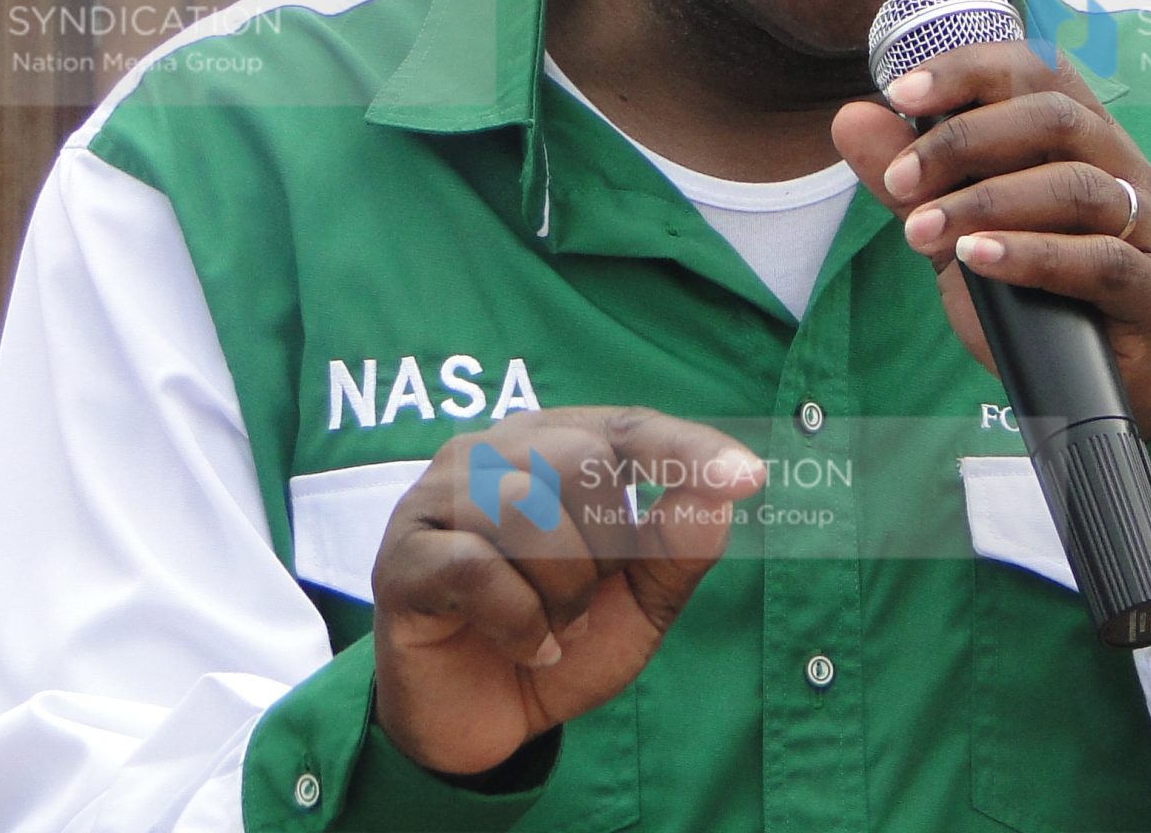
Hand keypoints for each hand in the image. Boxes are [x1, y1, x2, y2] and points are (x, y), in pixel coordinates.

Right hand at [371, 407, 764, 776]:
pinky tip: (525, 646)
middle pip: (578, 464)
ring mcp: (437, 498)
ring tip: (554, 627)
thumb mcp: (638, 602)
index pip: (629, 427)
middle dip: (605, 551)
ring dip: (562, 593)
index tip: (749, 477)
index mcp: (554, 446)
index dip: (688, 451)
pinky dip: (520, 622)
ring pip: (527, 513)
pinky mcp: (401, 557)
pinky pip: (478, 570)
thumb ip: (678, 546)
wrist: (480, 721)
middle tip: (586, 601)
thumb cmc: (560, 639)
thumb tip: (724, 492)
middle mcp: (491, 453)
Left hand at [831, 40, 1150, 440]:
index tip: (900, 93)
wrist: (1090, 384)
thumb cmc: (1028, 292)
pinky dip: (1030, 254)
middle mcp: (1121, 165)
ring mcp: (1146, 224)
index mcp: (1080, 134)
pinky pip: (1099, 259)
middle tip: (901, 182)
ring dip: (985, 202)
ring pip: (1074, 185)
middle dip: (963, 141)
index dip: (970, 69)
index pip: (1035, 69)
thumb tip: (851, 118)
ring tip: (921, 231)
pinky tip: (977, 258)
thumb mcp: (956, 230)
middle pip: (1052, 118)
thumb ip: (911, 178)